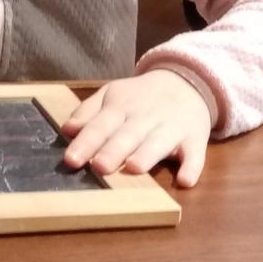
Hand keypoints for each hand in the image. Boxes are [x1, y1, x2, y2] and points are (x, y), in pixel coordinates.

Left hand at [61, 69, 214, 186]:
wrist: (186, 81)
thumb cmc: (141, 97)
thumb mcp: (112, 94)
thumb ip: (88, 111)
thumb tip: (67, 129)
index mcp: (121, 108)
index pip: (100, 125)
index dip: (86, 142)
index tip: (72, 159)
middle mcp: (145, 118)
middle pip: (127, 135)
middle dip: (114, 151)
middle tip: (99, 167)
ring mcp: (172, 129)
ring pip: (158, 143)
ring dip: (147, 155)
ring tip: (134, 168)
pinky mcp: (195, 139)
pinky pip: (195, 154)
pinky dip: (192, 167)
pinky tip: (186, 180)